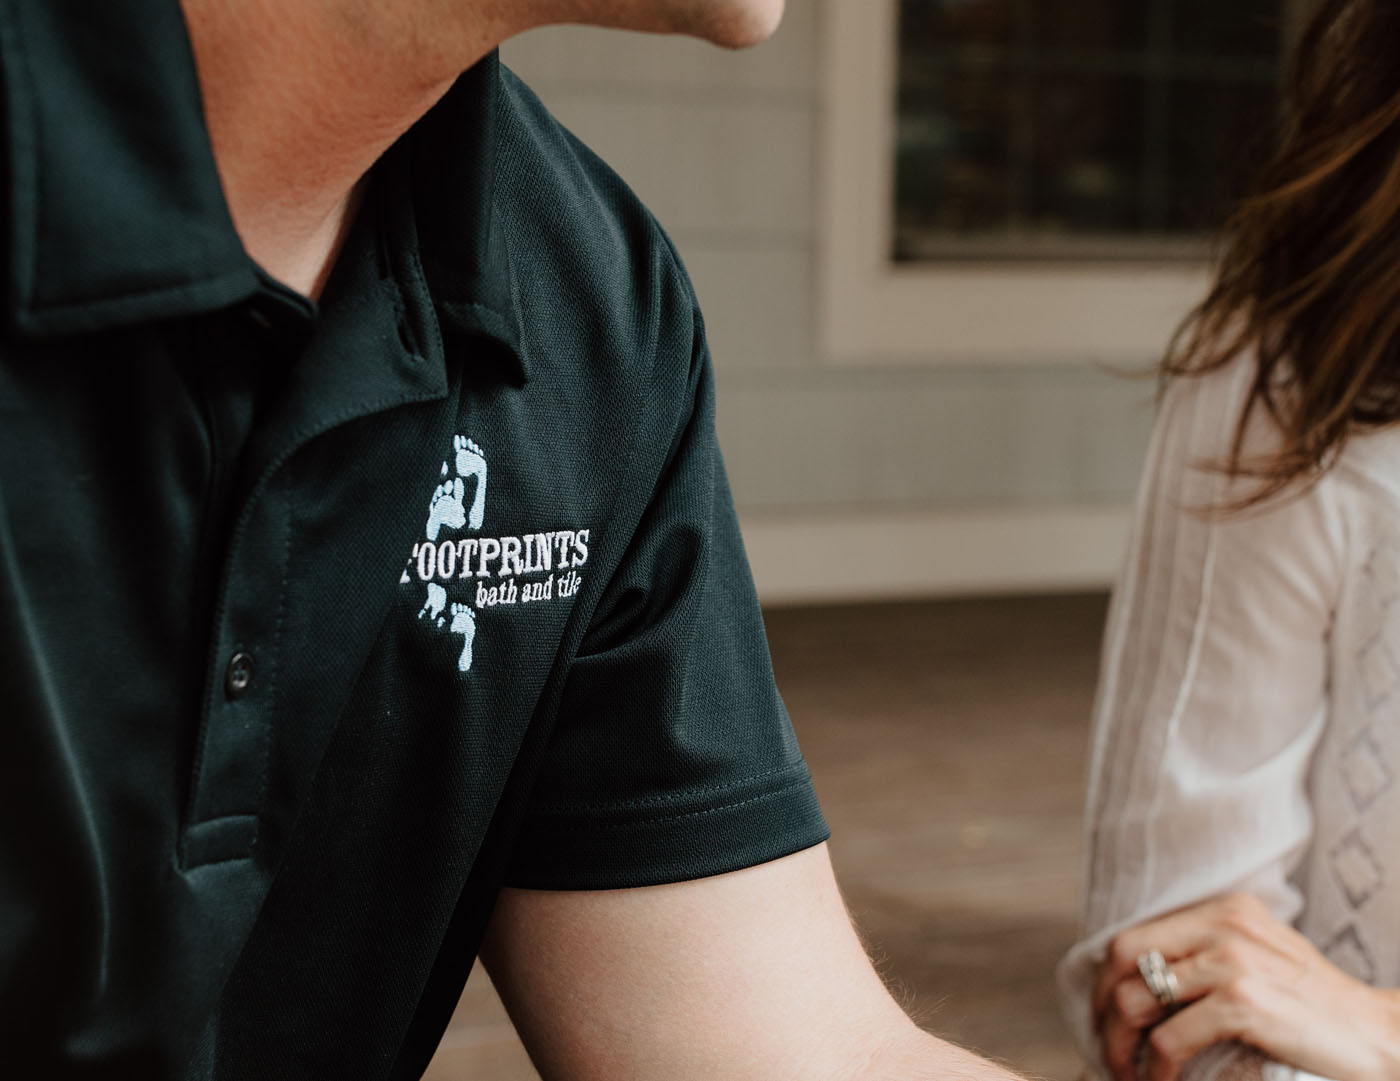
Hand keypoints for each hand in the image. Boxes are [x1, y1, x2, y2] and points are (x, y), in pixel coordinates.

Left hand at [1092, 893, 1399, 1080]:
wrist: (1379, 1036)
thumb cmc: (1315, 1007)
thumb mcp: (1258, 960)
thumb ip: (1206, 957)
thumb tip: (1138, 981)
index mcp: (1224, 911)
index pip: (1135, 936)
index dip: (1107, 980)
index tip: (1102, 1016)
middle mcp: (1224, 925)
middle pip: (1125, 959)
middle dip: (1103, 1009)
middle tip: (1105, 1047)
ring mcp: (1233, 961)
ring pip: (1136, 999)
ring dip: (1120, 1045)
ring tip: (1125, 1072)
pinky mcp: (1243, 1002)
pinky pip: (1169, 1037)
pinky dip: (1155, 1068)